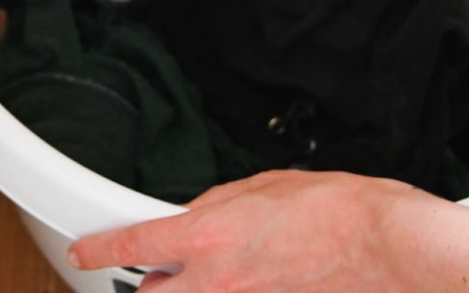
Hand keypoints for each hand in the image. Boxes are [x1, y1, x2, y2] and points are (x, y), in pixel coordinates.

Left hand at [66, 170, 468, 292]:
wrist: (383, 245)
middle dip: (151, 283)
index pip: (132, 245)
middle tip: (163, 269)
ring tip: (217, 274)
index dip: (99, 249)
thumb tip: (199, 215)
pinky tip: (257, 279)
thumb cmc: (335, 210)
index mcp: (207, 236)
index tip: (85, 252)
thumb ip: (219, 205)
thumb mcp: (263, 186)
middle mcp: (215, 282)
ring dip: (191, 292)